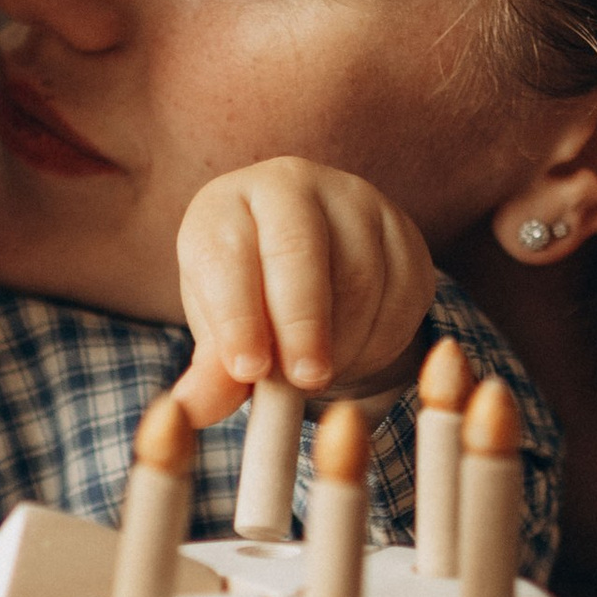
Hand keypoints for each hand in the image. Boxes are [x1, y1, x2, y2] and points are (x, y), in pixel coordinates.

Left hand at [171, 160, 435, 426]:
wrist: (312, 272)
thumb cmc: (250, 302)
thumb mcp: (222, 335)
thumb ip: (211, 373)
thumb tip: (194, 410)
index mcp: (224, 207)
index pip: (225, 254)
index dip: (237, 315)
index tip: (249, 370)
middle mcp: (286, 186)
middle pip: (297, 249)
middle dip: (301, 323)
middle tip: (305, 380)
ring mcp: (350, 199)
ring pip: (360, 272)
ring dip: (344, 340)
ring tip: (321, 375)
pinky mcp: (400, 227)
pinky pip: (402, 287)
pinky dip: (383, 336)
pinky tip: (357, 355)